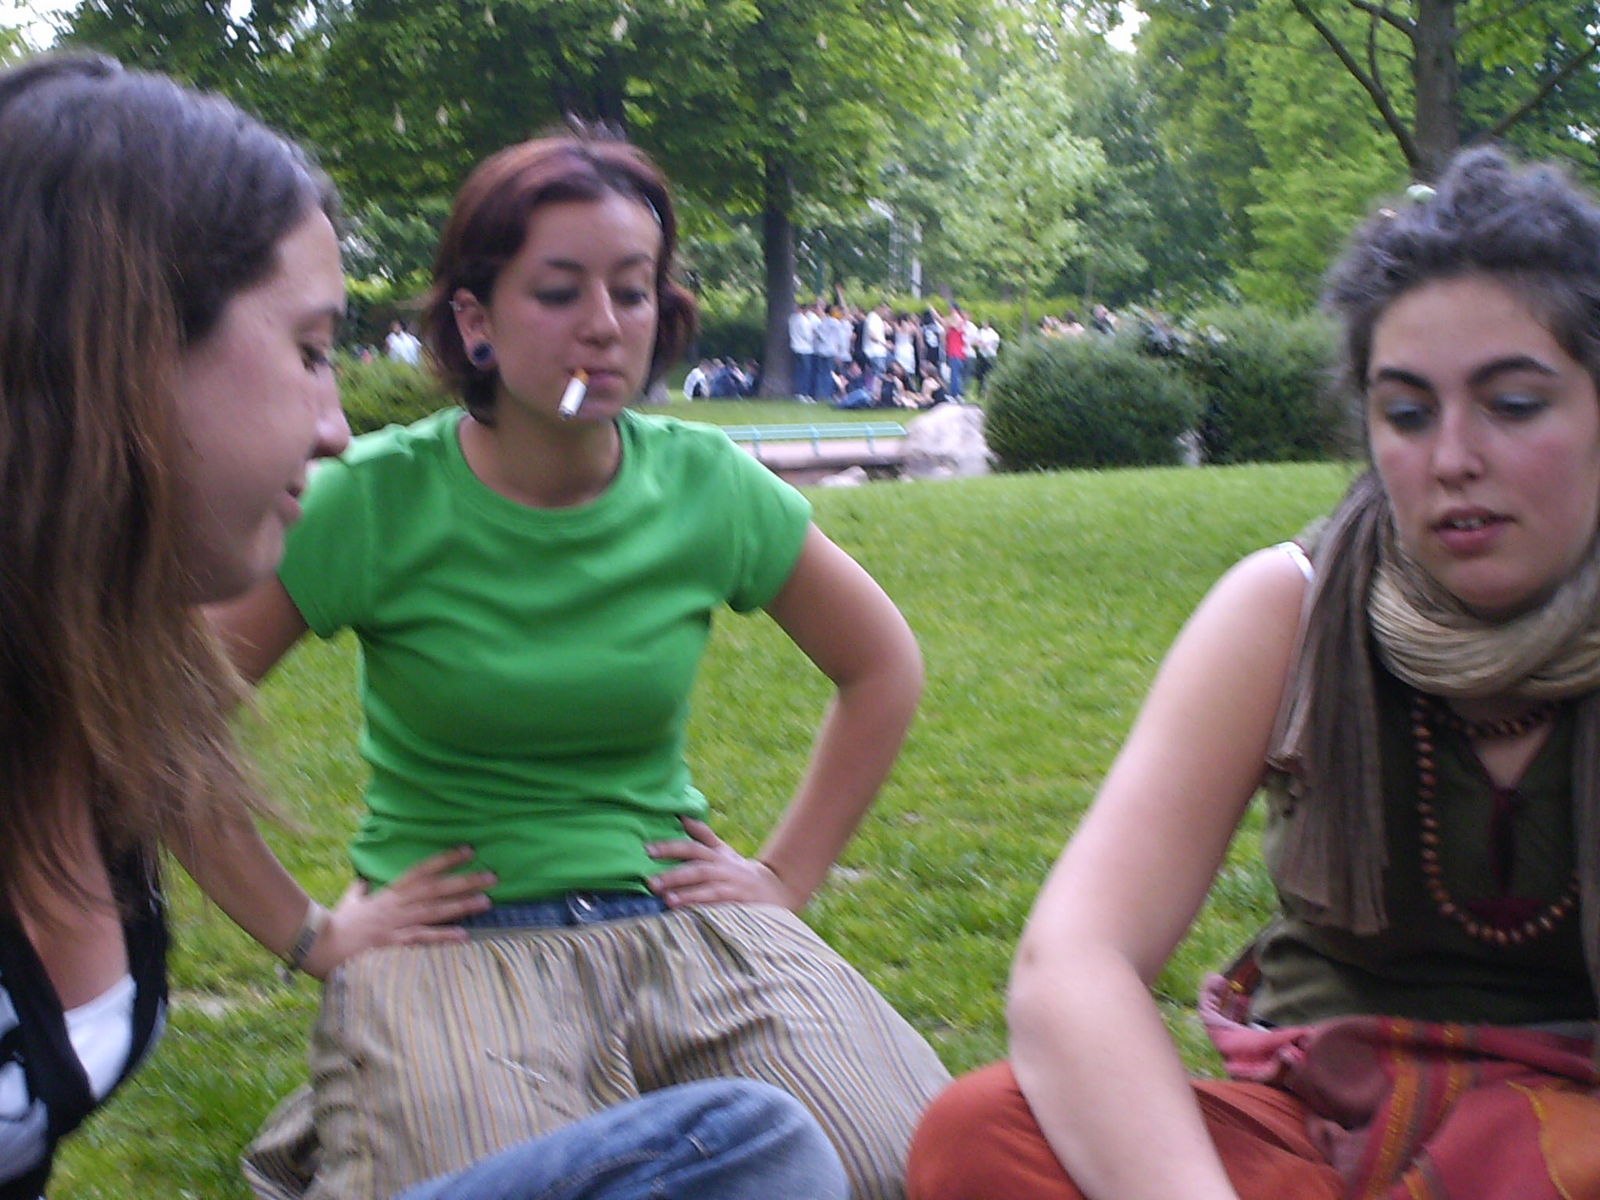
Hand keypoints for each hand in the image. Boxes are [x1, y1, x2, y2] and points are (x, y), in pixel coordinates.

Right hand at [301, 846, 494, 978]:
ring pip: (435, 911)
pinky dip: (443, 937)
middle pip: (436, 889)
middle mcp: (398, 905)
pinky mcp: (394, 944)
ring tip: (487, 901)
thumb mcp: (351, 901)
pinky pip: (422, 939)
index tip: (469, 850)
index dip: (446, 859)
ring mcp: (397, 924)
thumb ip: (361, 890)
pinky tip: (463, 936)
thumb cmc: (337, 924)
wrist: (319, 946)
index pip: (422, 870)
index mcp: (390, 893)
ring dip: (462, 906)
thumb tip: (363, 880)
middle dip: (465, 881)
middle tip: (492, 876)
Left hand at [646, 818, 803, 911]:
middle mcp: (723, 868)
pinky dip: (704, 909)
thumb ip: (703, 835)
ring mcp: (732, 886)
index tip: (647, 849)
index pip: (691, 847)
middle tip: (649, 881)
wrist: (774, 888)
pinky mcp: (739, 903)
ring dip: (687, 894)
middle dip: (673, 875)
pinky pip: (721, 906)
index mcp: (716, 855)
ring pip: (708, 888)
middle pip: (697, 868)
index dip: (670, 847)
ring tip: (666, 899)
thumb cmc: (738, 870)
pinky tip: (688, 915)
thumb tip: (682, 816)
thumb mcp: (722, 850)